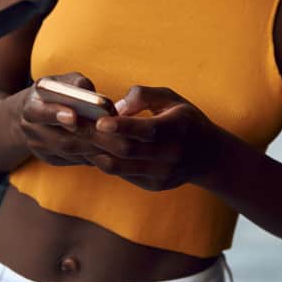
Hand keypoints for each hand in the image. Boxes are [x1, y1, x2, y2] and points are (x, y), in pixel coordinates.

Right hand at [5, 72, 103, 166]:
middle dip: (87, 135)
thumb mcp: (62, 81)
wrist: (36, 114)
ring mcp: (39, 147)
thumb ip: (75, 83)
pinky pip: (74, 160)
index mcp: (31, 105)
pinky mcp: (51, 159)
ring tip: (116, 140)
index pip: (39, 112)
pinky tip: (109, 147)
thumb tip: (89, 91)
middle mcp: (31, 129)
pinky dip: (93, 155)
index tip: (73, 116)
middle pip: (60, 139)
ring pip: (70, 152)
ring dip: (94, 147)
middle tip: (110, 132)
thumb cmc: (56, 92)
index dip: (55, 114)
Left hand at [85, 86, 228, 190]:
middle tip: (72, 124)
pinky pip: (121, 174)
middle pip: (126, 151)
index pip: (146, 130)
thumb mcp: (172, 98)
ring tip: (74, 136)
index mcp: (177, 129)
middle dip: (96, 138)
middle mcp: (169, 155)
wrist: (209, 157)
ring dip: (94, 152)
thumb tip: (114, 107)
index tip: (99, 120)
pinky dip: (103, 161)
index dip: (121, 127)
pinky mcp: (152, 185)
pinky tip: (89, 149)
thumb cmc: (185, 120)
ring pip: (118, 167)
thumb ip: (143, 96)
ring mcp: (160, 174)